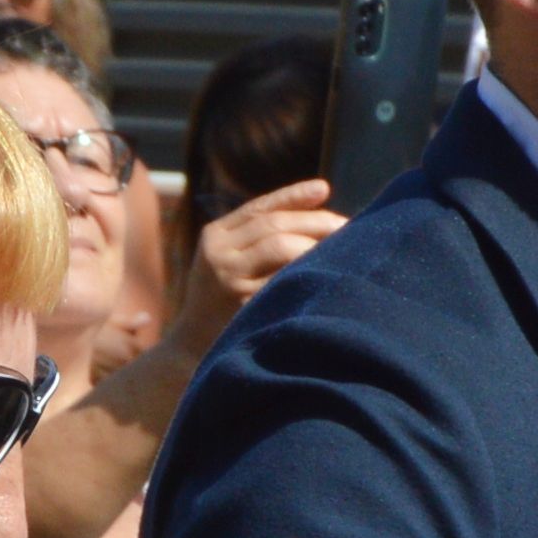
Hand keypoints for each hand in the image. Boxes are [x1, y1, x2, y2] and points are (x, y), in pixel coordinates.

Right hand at [166, 180, 341, 356]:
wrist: (190, 349)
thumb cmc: (221, 303)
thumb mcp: (228, 262)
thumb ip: (257, 238)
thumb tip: (317, 205)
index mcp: (215, 235)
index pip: (260, 207)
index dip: (293, 196)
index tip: (323, 188)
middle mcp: (218, 253)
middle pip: (274, 224)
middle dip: (314, 222)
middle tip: (347, 227)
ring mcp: (228, 279)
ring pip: (279, 246)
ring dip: (314, 245)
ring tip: (341, 249)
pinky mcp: (241, 305)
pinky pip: (283, 280)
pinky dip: (307, 272)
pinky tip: (327, 274)